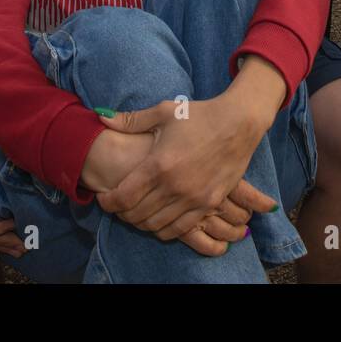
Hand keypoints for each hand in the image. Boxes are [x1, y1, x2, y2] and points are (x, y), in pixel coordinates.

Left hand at [94, 94, 276, 242]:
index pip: (122, 197)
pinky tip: (161, 219)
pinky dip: (165, 229)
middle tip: (119, 205)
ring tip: (137, 212)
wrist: (239, 122)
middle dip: (122, 213)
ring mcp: (193, 198)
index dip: (108, 202)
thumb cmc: (200, 115)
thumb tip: (101, 118)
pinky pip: (181, 229)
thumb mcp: (164, 112)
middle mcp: (174, 186)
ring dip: (142, 223)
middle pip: (136, 215)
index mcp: (158, 164)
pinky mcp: (210, 203)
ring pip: (156, 226)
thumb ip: (131, 120)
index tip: (103, 197)